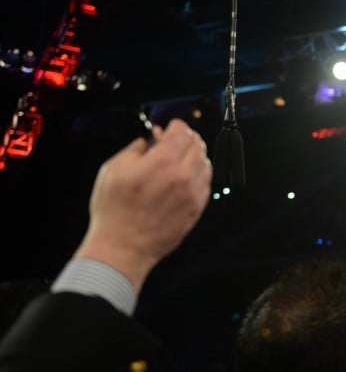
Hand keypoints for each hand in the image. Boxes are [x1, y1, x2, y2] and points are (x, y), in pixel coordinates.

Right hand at [75, 119, 211, 289]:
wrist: (123, 245)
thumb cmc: (115, 212)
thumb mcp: (113, 169)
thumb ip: (135, 149)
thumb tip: (149, 140)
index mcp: (162, 162)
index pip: (182, 132)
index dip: (176, 125)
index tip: (171, 127)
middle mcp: (182, 175)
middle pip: (197, 145)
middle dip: (186, 138)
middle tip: (175, 141)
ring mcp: (193, 193)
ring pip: (205, 163)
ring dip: (194, 156)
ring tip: (178, 160)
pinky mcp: (197, 208)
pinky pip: (206, 183)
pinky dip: (198, 175)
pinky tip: (183, 178)